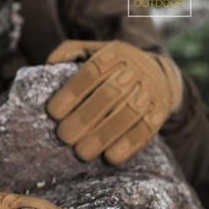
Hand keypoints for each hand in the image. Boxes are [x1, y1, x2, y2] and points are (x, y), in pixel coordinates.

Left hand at [46, 39, 182, 163]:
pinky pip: (146, 130)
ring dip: (104, 135)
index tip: (53, 113)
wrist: (160, 74)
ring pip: (128, 114)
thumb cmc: (112, 68)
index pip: (92, 71)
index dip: (72, 93)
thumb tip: (48, 65)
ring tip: (82, 152)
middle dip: (85, 117)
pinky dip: (128, 145)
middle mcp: (135, 71)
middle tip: (64, 136)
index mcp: (115, 54)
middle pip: (110, 94)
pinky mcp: (160, 113)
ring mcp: (150, 93)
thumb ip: (69, 53)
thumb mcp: (93, 51)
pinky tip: (110, 157)